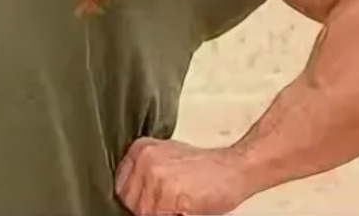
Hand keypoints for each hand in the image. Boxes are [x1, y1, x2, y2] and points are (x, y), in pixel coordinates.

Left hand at [115, 137, 253, 214]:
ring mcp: (157, 177)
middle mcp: (146, 160)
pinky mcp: (171, 195)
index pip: (121, 184)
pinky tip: (184, 208)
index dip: (134, 198)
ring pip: (143, 212)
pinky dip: (171, 215)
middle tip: (166, 205)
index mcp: (141, 148)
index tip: (148, 201)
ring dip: (159, 212)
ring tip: (177, 205)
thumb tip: (132, 192)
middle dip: (145, 207)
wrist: (236, 167)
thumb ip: (146, 170)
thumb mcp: (168, 156)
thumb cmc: (208, 167)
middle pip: (129, 200)